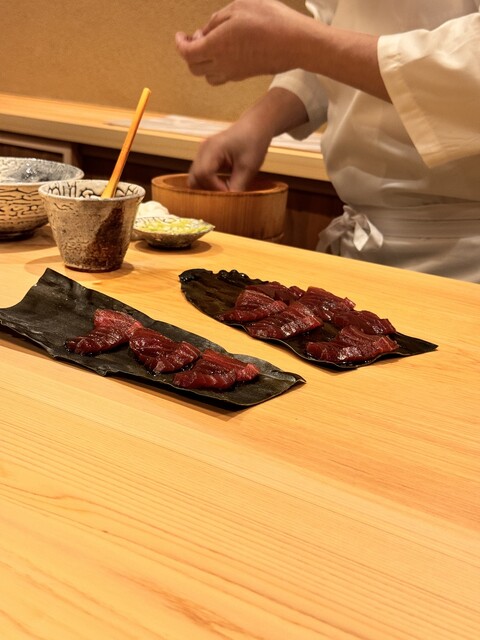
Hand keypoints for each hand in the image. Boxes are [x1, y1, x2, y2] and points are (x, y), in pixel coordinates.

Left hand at [175, 0, 309, 84]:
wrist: (295, 42)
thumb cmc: (269, 20)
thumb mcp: (239, 7)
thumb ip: (217, 20)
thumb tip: (205, 31)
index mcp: (216, 46)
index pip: (187, 53)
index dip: (180, 44)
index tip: (180, 35)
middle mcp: (222, 64)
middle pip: (194, 68)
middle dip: (189, 53)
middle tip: (194, 38)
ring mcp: (234, 73)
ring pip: (207, 76)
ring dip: (203, 63)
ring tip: (211, 45)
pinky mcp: (245, 75)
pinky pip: (222, 76)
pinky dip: (217, 66)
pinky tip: (226, 51)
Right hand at [187, 119, 271, 190]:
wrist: (255, 127)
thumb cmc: (253, 144)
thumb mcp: (248, 167)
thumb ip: (237, 186)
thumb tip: (229, 204)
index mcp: (212, 149)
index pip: (204, 174)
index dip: (214, 188)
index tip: (229, 193)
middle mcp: (203, 150)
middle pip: (194, 177)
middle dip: (208, 190)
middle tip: (225, 195)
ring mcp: (202, 152)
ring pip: (195, 177)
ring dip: (207, 187)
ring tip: (225, 189)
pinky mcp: (205, 156)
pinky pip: (200, 173)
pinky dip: (208, 182)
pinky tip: (222, 185)